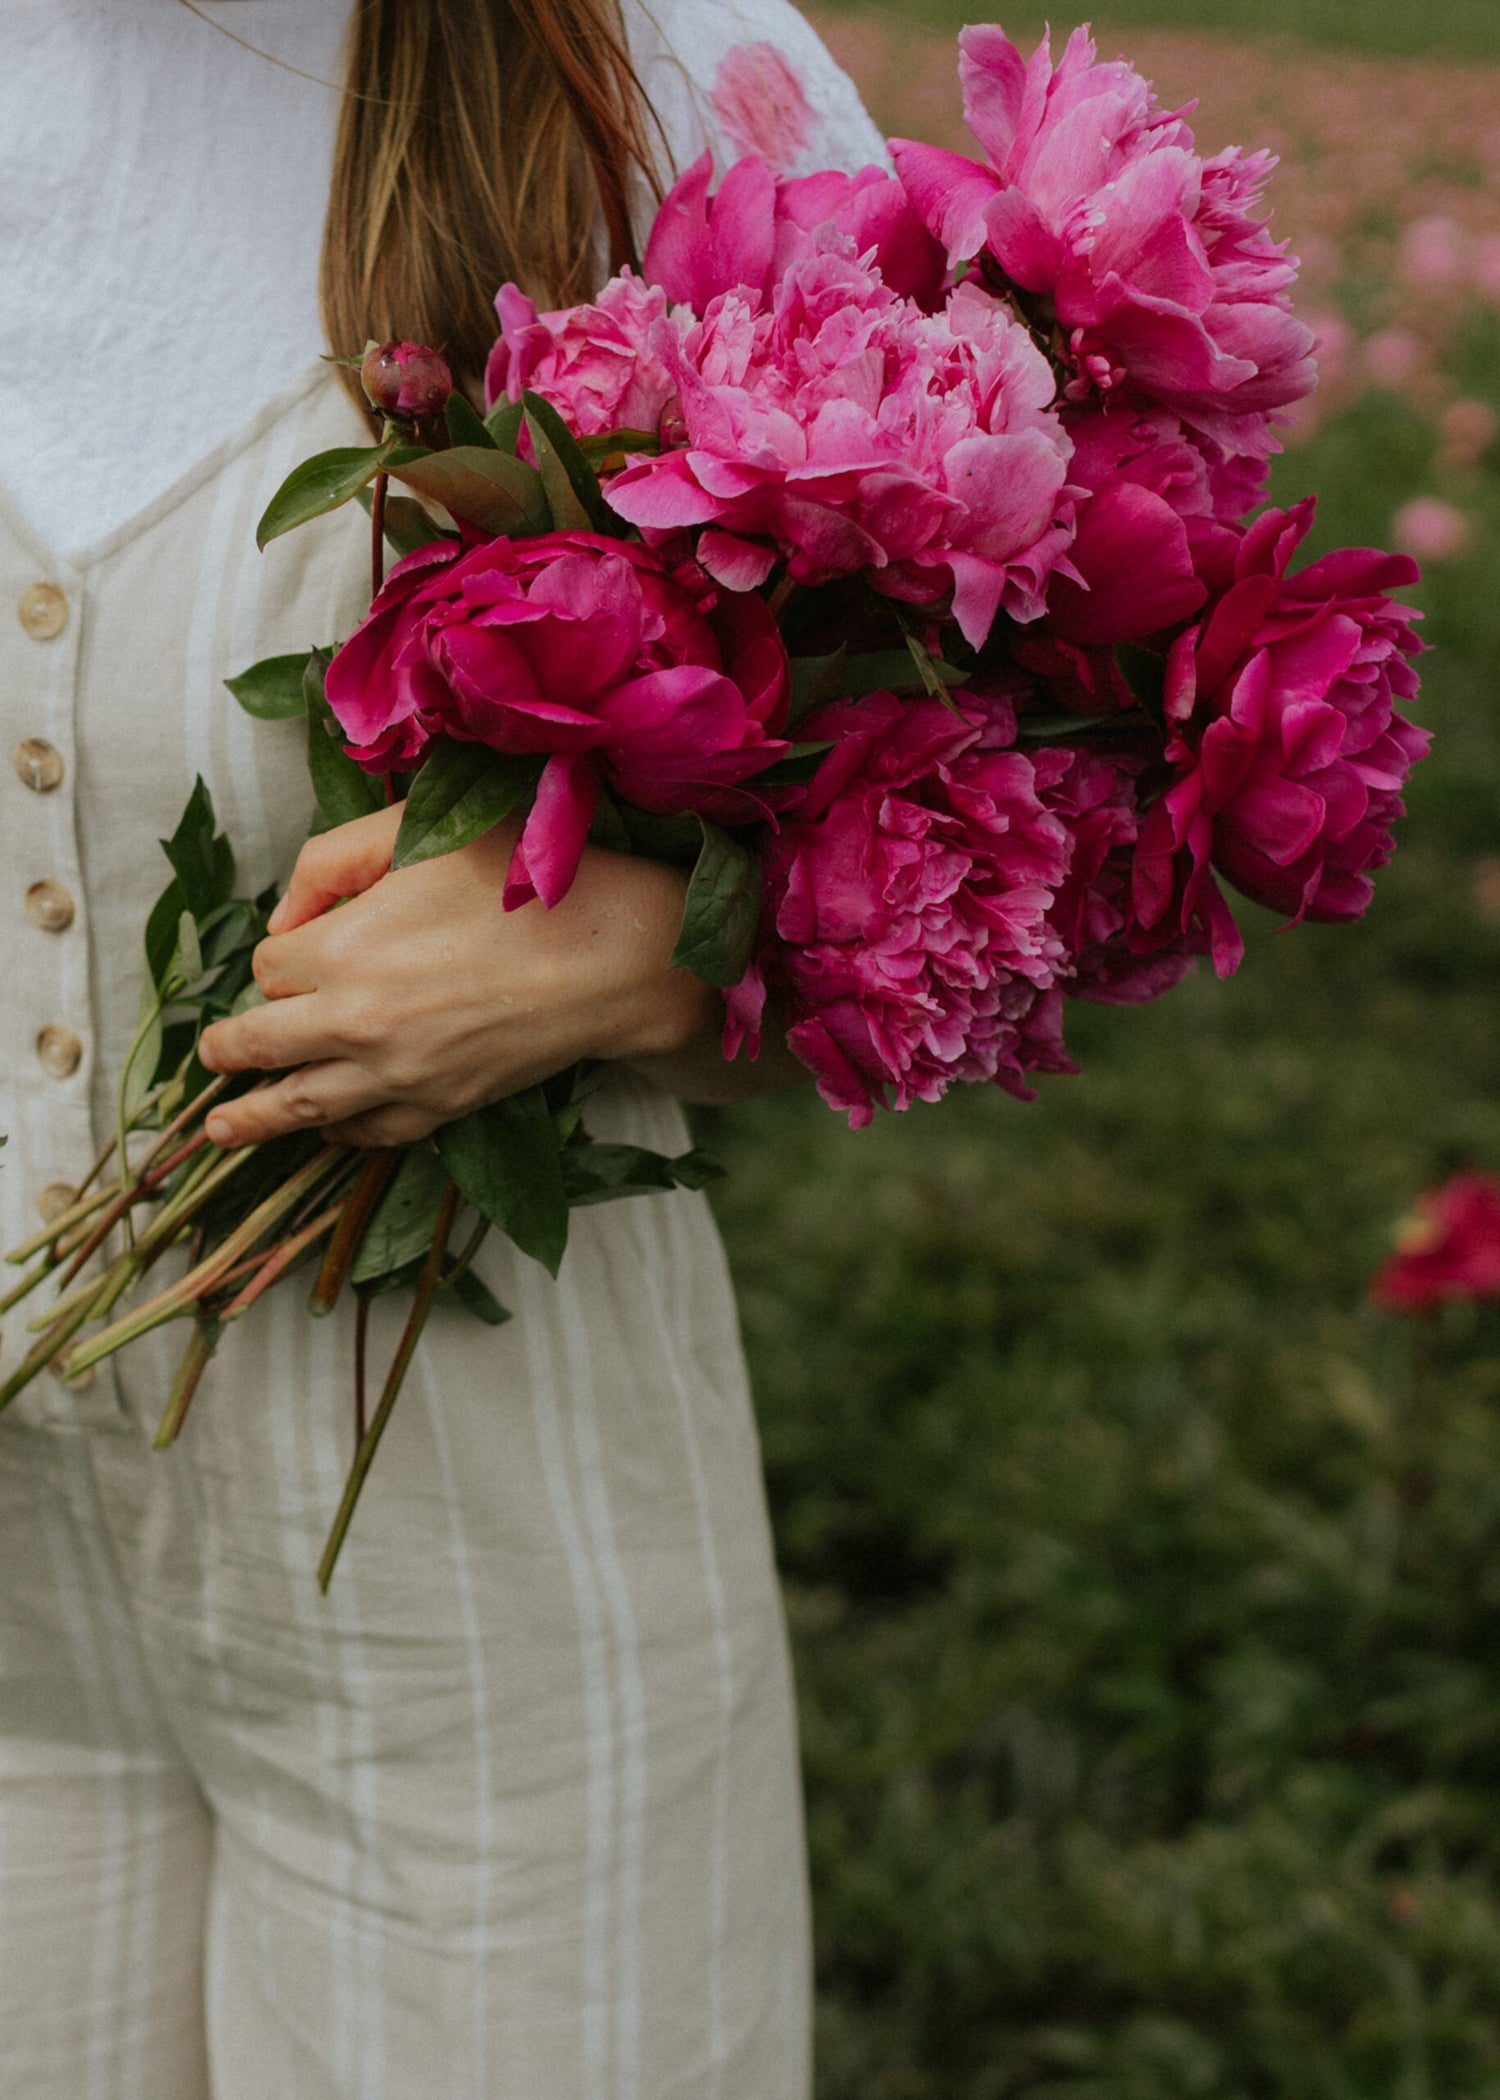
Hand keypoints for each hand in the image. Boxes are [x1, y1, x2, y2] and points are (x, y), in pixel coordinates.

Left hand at [197, 804, 715, 1148]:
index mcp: (341, 948)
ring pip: (299, 1106)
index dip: (279, 953)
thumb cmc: (519, 882)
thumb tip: (285, 917)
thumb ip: (331, 859)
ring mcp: (396, 1074)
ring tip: (220, 1131)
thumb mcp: (416, 831)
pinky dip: (338, 1133)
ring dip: (252, 1118)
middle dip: (228, 1047)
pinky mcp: (439, 1107)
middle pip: (258, 1044)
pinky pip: (368, 1133)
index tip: (301, 944)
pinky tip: (325, 1131)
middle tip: (211, 1054)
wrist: (609, 958)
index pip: (267, 967)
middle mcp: (355, 1021)